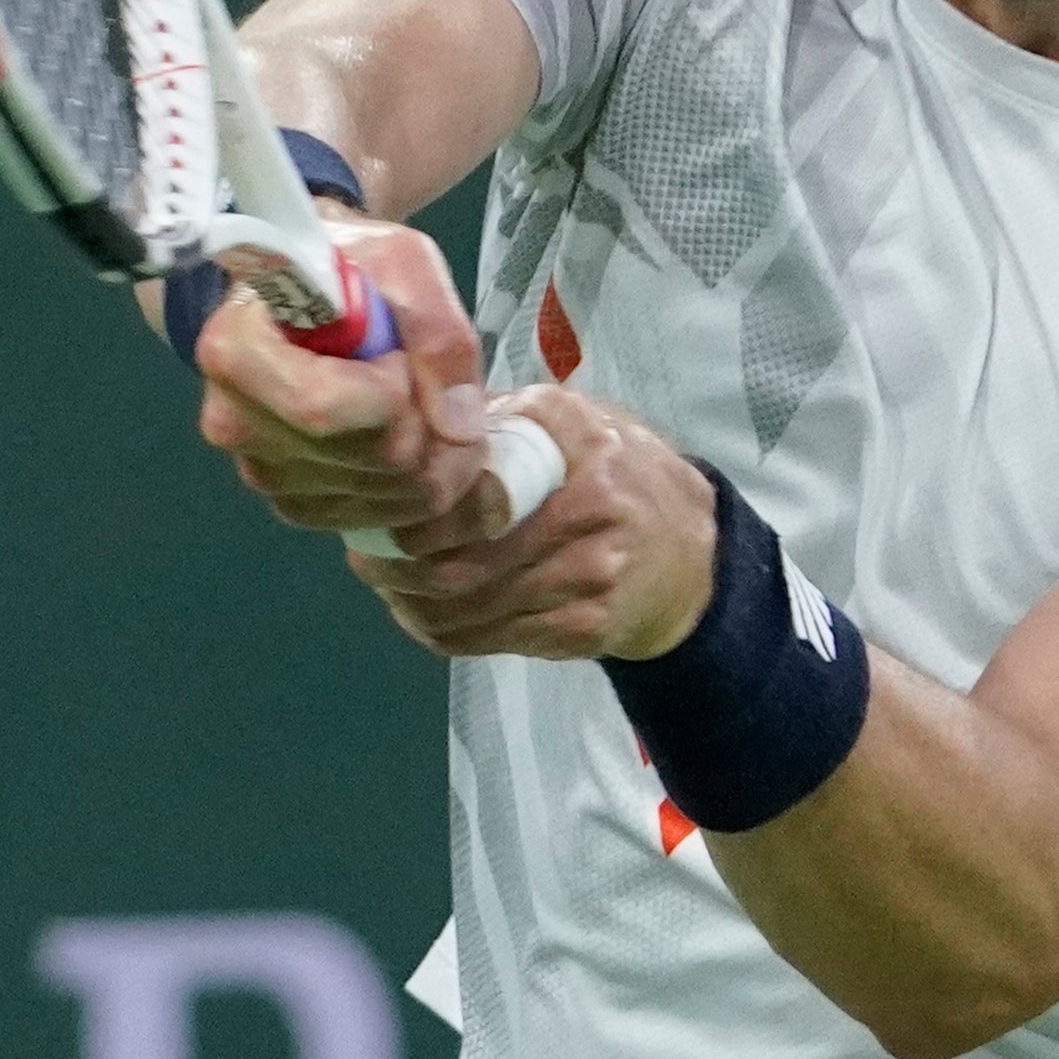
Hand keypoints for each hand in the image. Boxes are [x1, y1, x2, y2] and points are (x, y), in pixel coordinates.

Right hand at [194, 219, 506, 540]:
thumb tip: (457, 426)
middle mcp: (234, 422)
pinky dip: (415, 485)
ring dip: (435, 459)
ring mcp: (261, 471)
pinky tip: (410, 435)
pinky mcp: (293, 501)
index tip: (399, 355)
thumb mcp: (401, 261)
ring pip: (386, 497)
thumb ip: (437, 330)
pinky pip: (378, 517)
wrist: (311, 290)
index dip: (394, 392)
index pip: (326, 410)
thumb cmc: (346, 266)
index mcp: (237, 352)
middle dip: (433, 429)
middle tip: (441, 385)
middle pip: (370, 460)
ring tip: (429, 404)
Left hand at [348, 384, 717, 661]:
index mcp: (586, 460)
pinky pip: (488, 641)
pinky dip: (440, 630)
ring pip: (469, 612)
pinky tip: (420, 609)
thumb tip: (423, 421)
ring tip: (385, 580)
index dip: (419, 514)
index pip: (480, 500)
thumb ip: (508, 416)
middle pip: (465, 567)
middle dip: (399, 568)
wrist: (694, 554)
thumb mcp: (580, 419)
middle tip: (364, 554)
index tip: (383, 507)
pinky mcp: (580, 635)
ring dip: (411, 603)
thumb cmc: (623, 473)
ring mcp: (588, 587)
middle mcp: (591, 525)